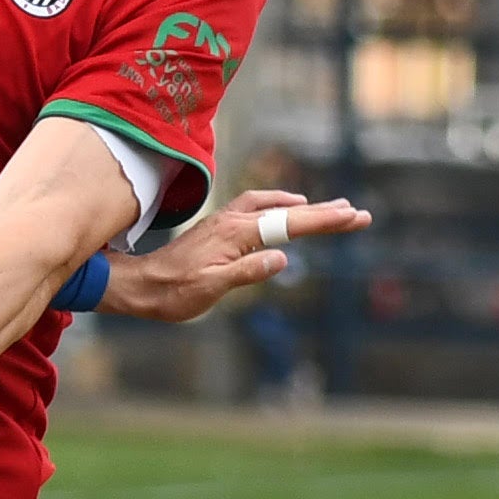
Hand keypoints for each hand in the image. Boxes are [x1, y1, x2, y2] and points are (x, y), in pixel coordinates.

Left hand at [97, 190, 371, 322]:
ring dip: (304, 206)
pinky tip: (287, 209)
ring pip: (274, 206)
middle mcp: (234, 220)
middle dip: (325, 212)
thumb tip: (281, 258)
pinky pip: (258, 207)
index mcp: (237, 234)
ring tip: (333, 208)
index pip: (290, 223)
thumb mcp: (211, 289)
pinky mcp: (221, 227)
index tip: (353, 216)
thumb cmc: (174, 293)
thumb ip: (247, 272)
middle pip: (288, 211)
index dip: (325, 220)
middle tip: (357, 213)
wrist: (141, 285)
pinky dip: (279, 205)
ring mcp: (227, 221)